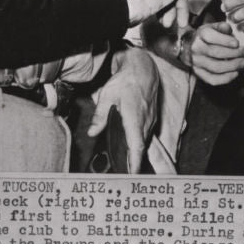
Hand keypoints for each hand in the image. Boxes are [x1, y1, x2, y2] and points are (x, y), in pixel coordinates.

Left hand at [87, 48, 158, 172]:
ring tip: (127, 165)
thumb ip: (100, 115)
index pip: (137, 146)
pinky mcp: (151, 117)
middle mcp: (145, 122)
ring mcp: (150, 120)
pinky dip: (138, 142)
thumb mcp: (108, 95)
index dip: (135, 162)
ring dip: (136, 153)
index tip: (132, 175)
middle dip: (134, 162)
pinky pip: (145, 134)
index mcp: (135, 119)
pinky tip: (130, 146)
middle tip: (124, 175)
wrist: (143, 68)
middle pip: (140, 148)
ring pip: (143, 141)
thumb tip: (92, 132)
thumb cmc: (126, 79)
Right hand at [183, 21, 243, 85]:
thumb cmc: (207, 36)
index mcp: (200, 34)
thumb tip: (229, 30)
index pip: (211, 37)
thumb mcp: (213, 27)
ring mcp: (197, 63)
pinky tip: (236, 73)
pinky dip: (226, 78)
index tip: (237, 43)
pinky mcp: (199, 74)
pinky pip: (213, 80)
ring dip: (233, 66)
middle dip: (234, 53)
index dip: (225, 41)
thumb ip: (222, 27)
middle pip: (216, 53)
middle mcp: (196, 49)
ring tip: (243, 62)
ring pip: (216, 68)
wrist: (191, 47)